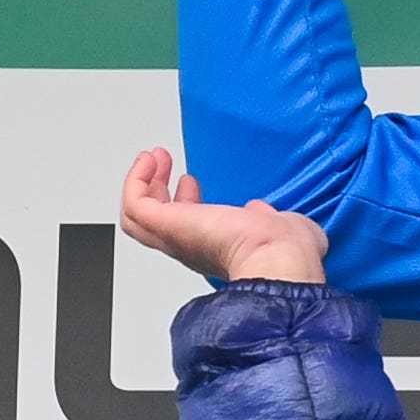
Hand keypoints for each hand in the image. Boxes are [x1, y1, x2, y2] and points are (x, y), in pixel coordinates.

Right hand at [119, 146, 326, 286]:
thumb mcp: (280, 228)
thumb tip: (260, 209)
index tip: (189, 180)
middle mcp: (192, 248)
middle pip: (155, 224)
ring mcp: (176, 238)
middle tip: (161, 162)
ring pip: (137, 216)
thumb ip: (269, 219)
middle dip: (156, 188)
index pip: (188, 230)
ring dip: (141, 182)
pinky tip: (149, 159)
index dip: (185, 202)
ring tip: (152, 157)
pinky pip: (134, 203)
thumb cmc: (286, 252)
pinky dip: (135, 179)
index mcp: (218, 251)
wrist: (279, 262)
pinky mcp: (166, 224)